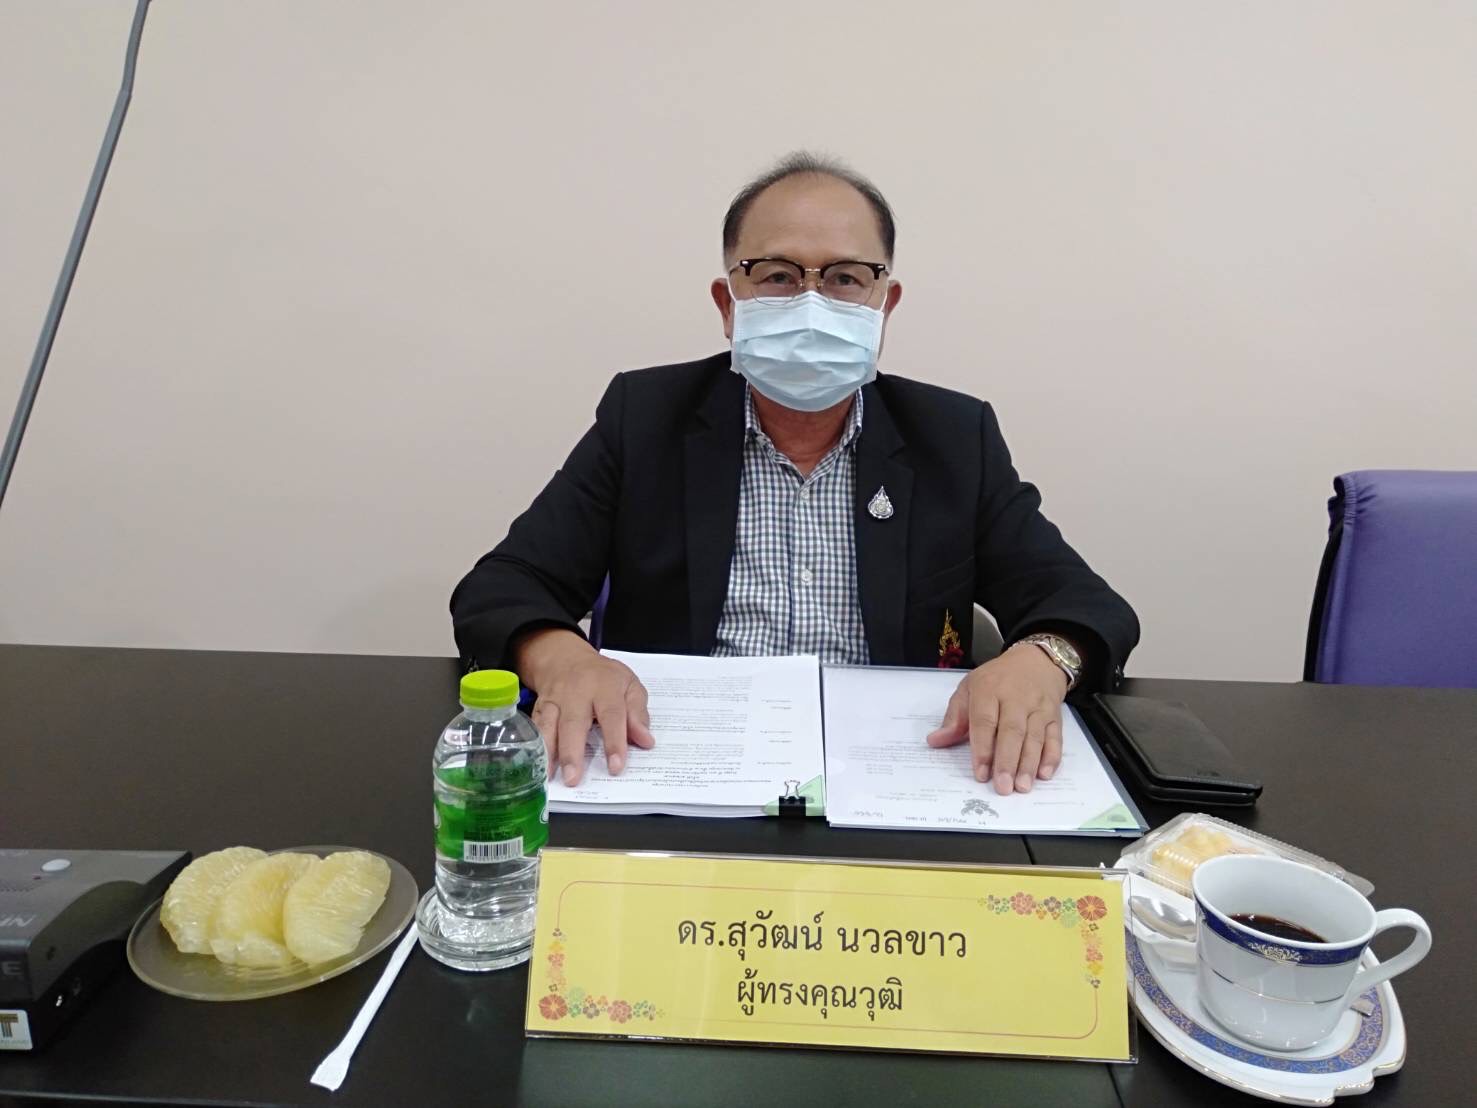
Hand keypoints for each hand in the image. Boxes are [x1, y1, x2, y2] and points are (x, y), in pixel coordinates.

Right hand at [514, 629, 654, 785]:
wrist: (566, 658)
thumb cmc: (603, 676)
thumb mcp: (629, 685)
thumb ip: (638, 713)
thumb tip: (645, 741)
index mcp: (605, 686)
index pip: (611, 715)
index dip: (614, 742)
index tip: (616, 766)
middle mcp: (577, 693)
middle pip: (573, 723)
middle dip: (572, 753)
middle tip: (574, 778)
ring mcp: (555, 700)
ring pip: (548, 726)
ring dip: (549, 752)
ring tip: (550, 776)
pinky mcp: (539, 707)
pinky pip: (535, 727)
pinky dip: (535, 746)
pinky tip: (537, 764)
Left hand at [924, 643, 1067, 795]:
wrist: (1036, 661)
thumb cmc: (996, 679)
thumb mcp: (969, 688)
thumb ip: (954, 717)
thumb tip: (935, 741)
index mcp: (988, 690)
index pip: (985, 721)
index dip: (983, 749)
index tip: (980, 773)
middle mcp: (1015, 698)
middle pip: (1012, 732)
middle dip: (1007, 761)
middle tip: (1003, 787)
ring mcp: (1038, 707)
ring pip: (1034, 737)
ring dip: (1029, 764)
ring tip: (1022, 787)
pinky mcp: (1055, 716)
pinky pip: (1055, 737)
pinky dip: (1052, 757)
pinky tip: (1044, 774)